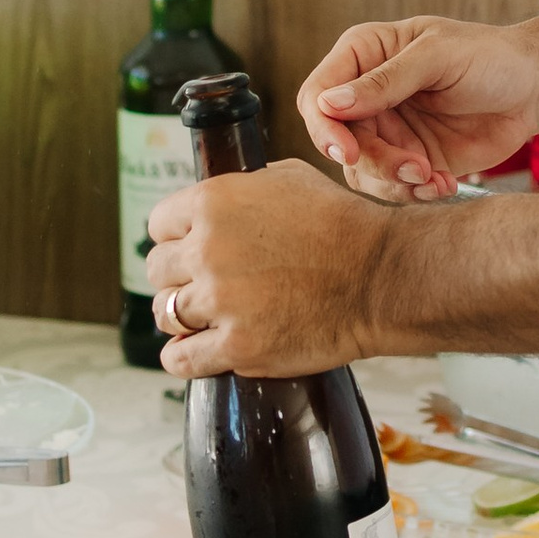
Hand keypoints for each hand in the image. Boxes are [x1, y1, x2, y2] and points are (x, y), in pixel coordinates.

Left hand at [145, 160, 394, 375]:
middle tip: (204, 284)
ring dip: (182, 315)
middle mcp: (208, 249)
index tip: (189, 249)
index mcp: (215, 202)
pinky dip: (183, 356)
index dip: (175, 237)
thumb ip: (242, 189)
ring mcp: (220, 300)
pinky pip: (179, 358)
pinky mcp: (237, 346)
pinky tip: (196, 350)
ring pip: (165, 312)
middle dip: (178, 276)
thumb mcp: (289, 179)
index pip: (158, 224)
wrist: (380, 275)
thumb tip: (221, 201)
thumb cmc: (343, 223)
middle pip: (157, 270)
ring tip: (206, 317)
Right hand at [299, 18, 538, 198]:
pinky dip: (414, 192)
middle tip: (415, 167)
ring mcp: (388, 129)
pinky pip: (392, 186)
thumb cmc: (489, 56)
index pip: (318, 94)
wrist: (533, 89)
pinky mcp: (409, 158)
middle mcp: (367, 95)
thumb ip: (386, 80)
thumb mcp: (438, 57)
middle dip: (373, 161)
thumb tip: (329, 103)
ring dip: (394, 182)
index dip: (323, 126)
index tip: (348, 151)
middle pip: (338, 141)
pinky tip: (445, 183)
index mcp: (365, 55)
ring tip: (434, 177)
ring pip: (360, 171)